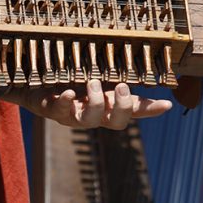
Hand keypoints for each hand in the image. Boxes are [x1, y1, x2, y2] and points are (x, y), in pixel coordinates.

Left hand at [5, 79, 171, 129]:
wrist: (36, 89)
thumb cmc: (71, 85)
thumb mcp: (96, 82)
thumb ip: (118, 84)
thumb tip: (146, 79)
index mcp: (107, 107)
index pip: (133, 111)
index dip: (149, 110)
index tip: (166, 103)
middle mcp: (93, 115)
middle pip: (115, 123)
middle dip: (122, 107)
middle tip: (121, 86)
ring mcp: (72, 115)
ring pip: (89, 119)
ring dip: (95, 102)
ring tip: (93, 83)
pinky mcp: (52, 110)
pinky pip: (59, 109)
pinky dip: (65, 101)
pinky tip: (69, 92)